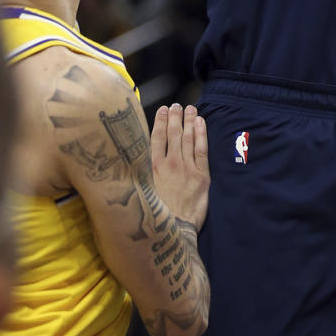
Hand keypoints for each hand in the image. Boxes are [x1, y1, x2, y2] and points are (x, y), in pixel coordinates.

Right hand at [151, 104, 210, 230]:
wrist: (174, 230)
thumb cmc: (156, 216)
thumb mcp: (141, 193)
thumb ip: (140, 176)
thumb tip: (133, 164)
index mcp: (153, 168)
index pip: (156, 138)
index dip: (160, 122)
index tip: (162, 109)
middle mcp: (170, 164)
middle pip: (173, 134)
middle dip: (175, 117)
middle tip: (177, 105)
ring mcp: (186, 168)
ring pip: (188, 138)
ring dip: (189, 121)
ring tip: (190, 109)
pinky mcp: (201, 176)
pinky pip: (202, 150)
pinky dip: (201, 134)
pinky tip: (202, 123)